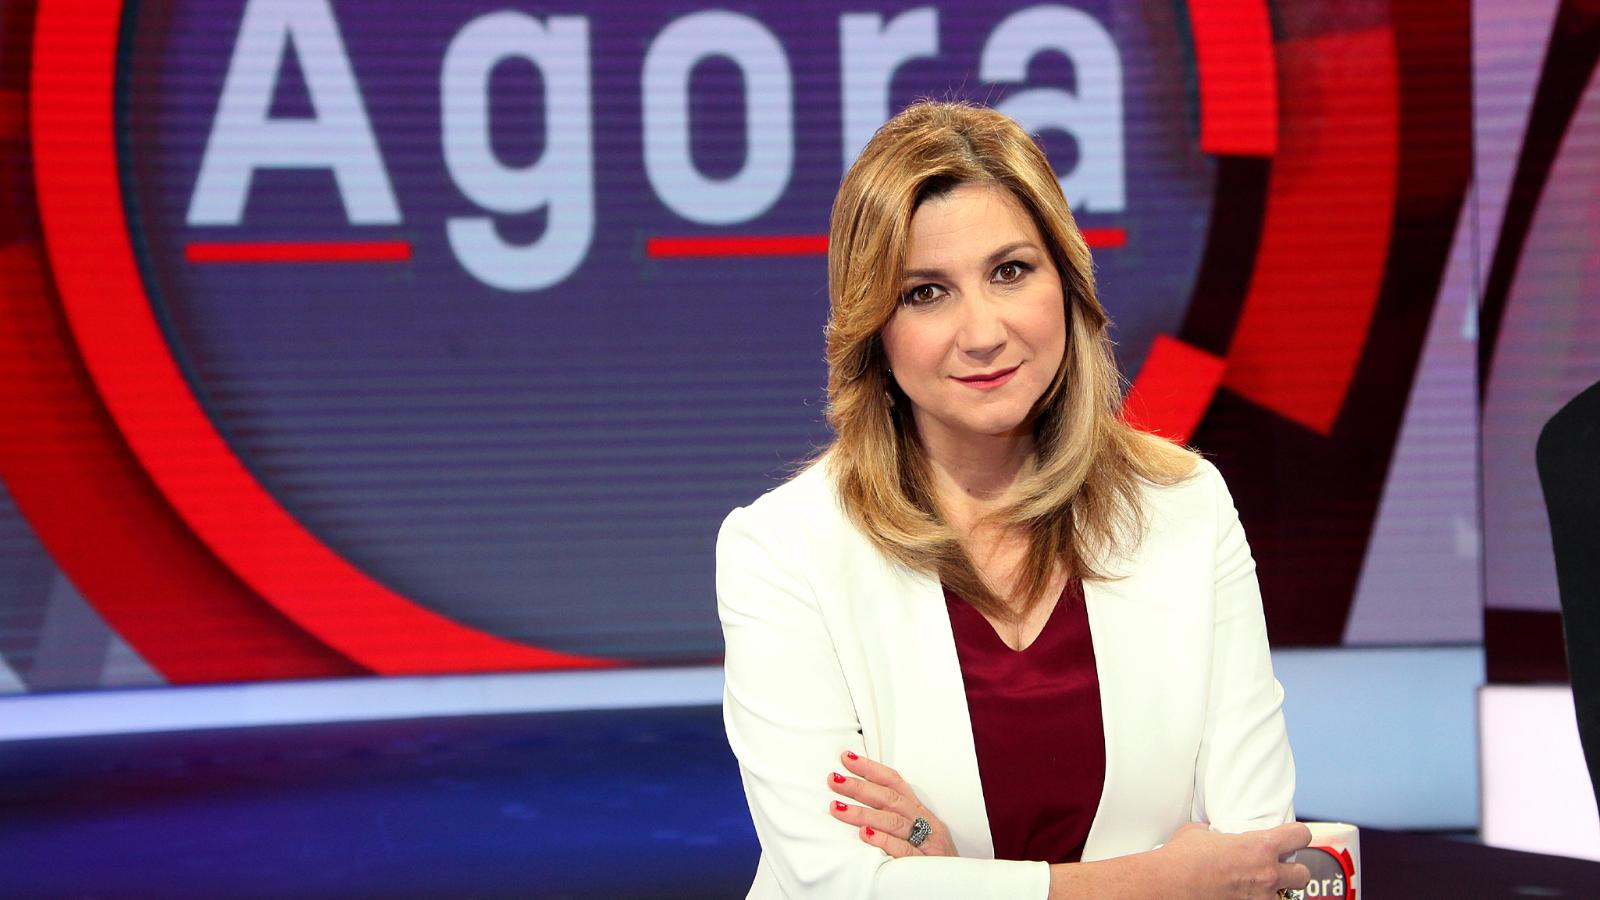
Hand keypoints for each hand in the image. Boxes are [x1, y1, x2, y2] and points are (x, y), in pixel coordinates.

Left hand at [826, 750, 957, 857]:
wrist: (961, 888)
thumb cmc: (937, 862)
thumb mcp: (920, 835)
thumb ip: (896, 820)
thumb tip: (863, 806)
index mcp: (922, 814)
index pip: (895, 783)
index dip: (871, 769)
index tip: (848, 759)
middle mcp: (925, 824)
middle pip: (890, 798)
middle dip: (860, 786)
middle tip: (834, 780)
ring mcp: (926, 843)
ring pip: (893, 821)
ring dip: (863, 812)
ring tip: (838, 807)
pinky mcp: (924, 864)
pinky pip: (902, 850)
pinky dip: (883, 840)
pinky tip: (864, 834)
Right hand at [1155, 822, 1311, 898]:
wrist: (1168, 885)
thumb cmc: (1181, 860)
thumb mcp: (1198, 833)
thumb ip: (1214, 831)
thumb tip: (1210, 832)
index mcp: (1259, 847)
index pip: (1300, 835)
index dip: (1297, 835)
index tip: (1292, 837)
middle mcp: (1267, 875)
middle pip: (1303, 874)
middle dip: (1293, 871)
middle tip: (1277, 868)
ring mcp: (1260, 899)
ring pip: (1287, 897)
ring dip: (1275, 891)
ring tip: (1257, 886)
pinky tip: (1243, 896)